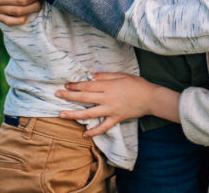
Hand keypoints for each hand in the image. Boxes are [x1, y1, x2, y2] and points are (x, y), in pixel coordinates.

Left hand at [56, 73, 179, 136]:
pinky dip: (94, 132)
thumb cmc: (137, 84)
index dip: (75, 85)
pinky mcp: (116, 119)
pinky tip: (84, 134)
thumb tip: (91, 75)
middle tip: (57, 94)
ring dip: (74, 114)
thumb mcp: (121, 75)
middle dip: (69, 96)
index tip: (66, 85)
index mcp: (108, 86)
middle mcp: (107, 99)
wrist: (151, 98)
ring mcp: (111, 110)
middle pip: (85, 98)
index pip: (88, 86)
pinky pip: (103, 127)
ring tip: (62, 115)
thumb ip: (105, 75)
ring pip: (90, 114)